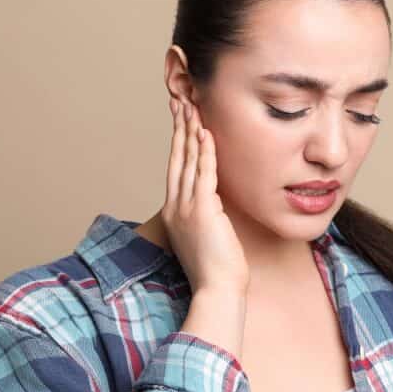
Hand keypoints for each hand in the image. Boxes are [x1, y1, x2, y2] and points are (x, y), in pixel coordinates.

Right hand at [161, 96, 250, 297]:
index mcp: (175, 212)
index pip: (176, 168)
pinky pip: (204, 174)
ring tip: (192, 107)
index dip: (178, 141)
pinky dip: (205, 151)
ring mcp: (186, 208)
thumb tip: (214, 203)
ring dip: (190, 131)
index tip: (181, 119)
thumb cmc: (217, 269)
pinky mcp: (203, 211)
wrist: (217, 290)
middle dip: (179, 127)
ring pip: (188, 161)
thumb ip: (207, 215)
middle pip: (177, 157)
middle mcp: (176, 206)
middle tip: (180, 101)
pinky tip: (206, 132)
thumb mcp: (206, 236)